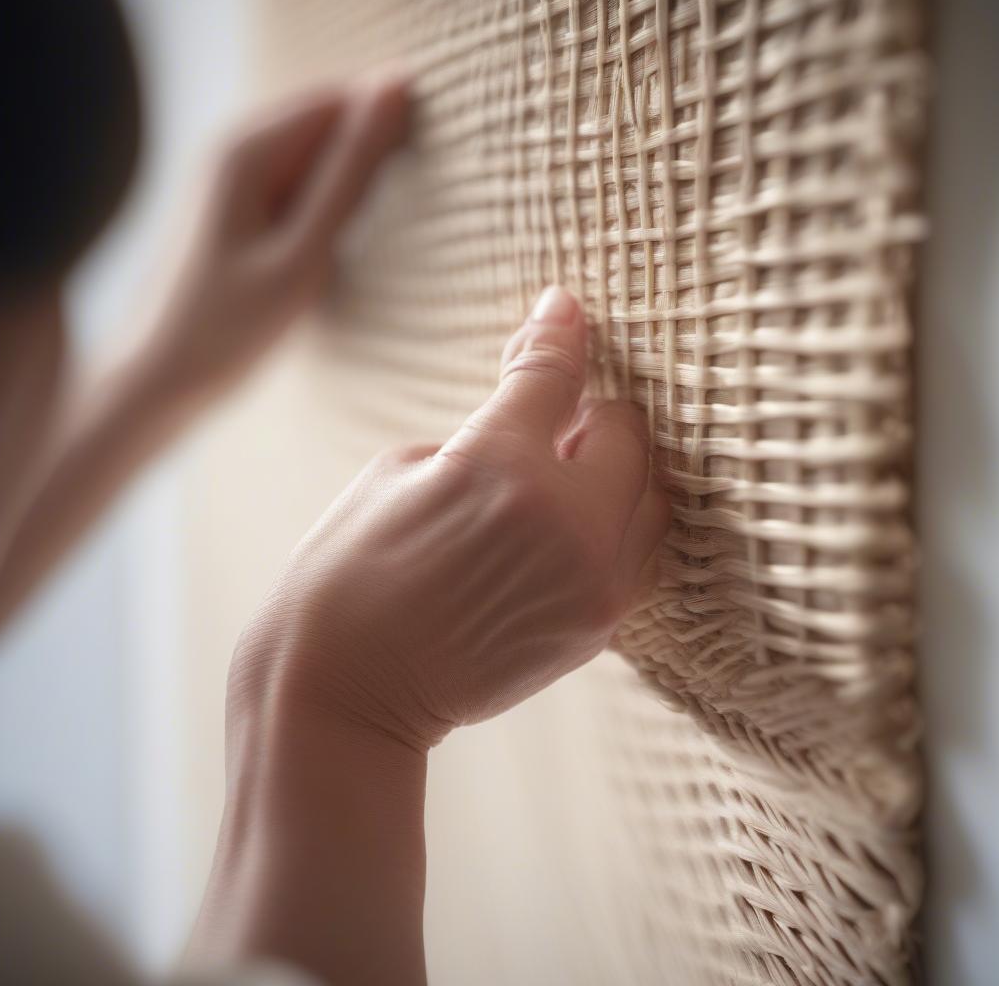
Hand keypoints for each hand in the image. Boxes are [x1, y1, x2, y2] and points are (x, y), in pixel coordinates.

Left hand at [141, 74, 409, 401]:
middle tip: (391, 226)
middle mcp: (230, 150)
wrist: (153, 383)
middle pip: (325, 124)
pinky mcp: (230, 213)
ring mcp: (226, 181)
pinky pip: (293, 190)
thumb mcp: (302, 254)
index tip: (424, 179)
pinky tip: (326, 255)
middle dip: (368, 157)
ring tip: (351, 249)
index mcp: (246, 149)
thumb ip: (350, 173)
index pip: (341, 98)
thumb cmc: (225, 330)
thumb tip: (394, 89)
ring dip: (347, 188)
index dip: (390, 124)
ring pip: (311, 161)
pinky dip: (322, 211)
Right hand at [229, 285, 670, 751]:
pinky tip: (570, 527)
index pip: (556, 373)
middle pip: (627, 433)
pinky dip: (618, 526)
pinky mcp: (600, 626)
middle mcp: (566, 521)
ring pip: (651, 497)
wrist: (347, 690)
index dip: (561, 331)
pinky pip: (640, 552)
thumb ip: (484, 437)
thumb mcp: (399, 471)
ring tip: (564, 478)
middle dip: (591, 416)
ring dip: (614, 473)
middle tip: (552, 422)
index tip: (566, 308)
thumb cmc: (348, 571)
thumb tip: (537, 423)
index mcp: (499, 466)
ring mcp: (594, 581)